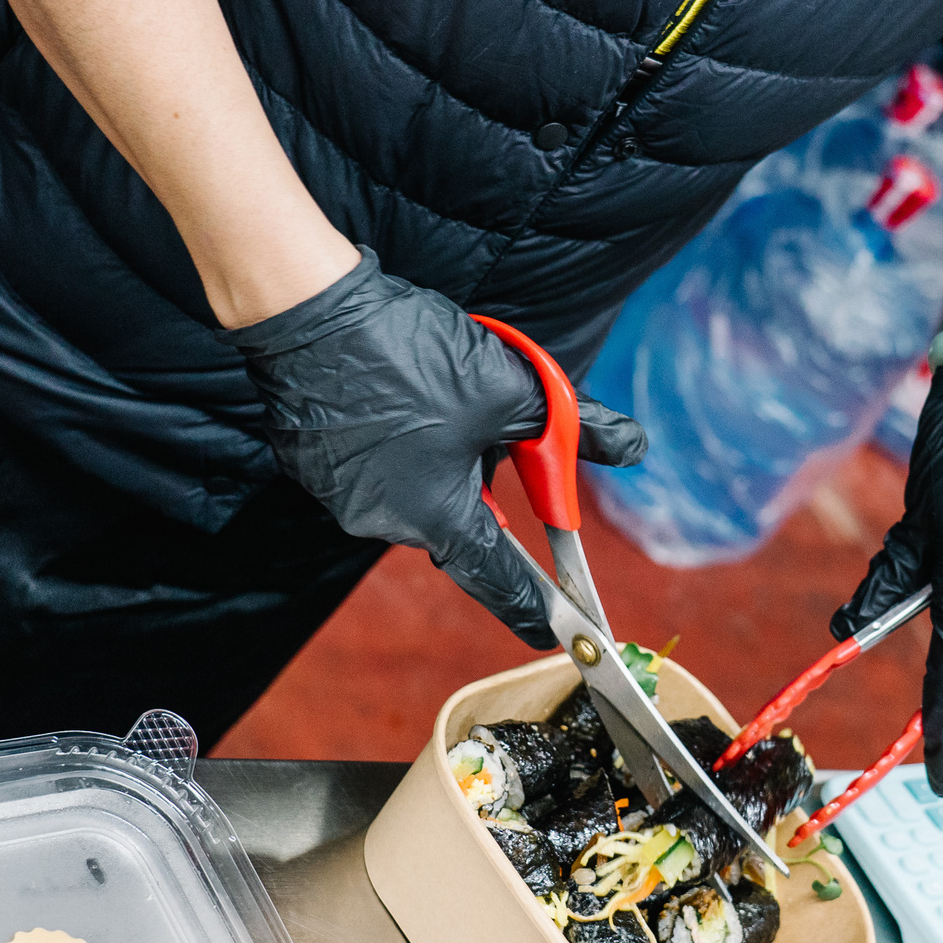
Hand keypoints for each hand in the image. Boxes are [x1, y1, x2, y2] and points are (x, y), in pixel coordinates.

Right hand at [229, 251, 645, 645]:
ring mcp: (340, 495)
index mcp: (437, 518)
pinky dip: (398, 442)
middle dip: (485, 483)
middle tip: (500, 432)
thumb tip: (633, 446)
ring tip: (438, 390)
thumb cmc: (410, 355)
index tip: (552, 630)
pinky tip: (395, 392)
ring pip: (414, 490)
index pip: (498, 582)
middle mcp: (384, 521)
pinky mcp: (313, 463)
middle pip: (457, 522)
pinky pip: (372, 467)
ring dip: (441, 456)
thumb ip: (572, 429)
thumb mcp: (512, 389)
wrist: (310, 311)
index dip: (531, 607)